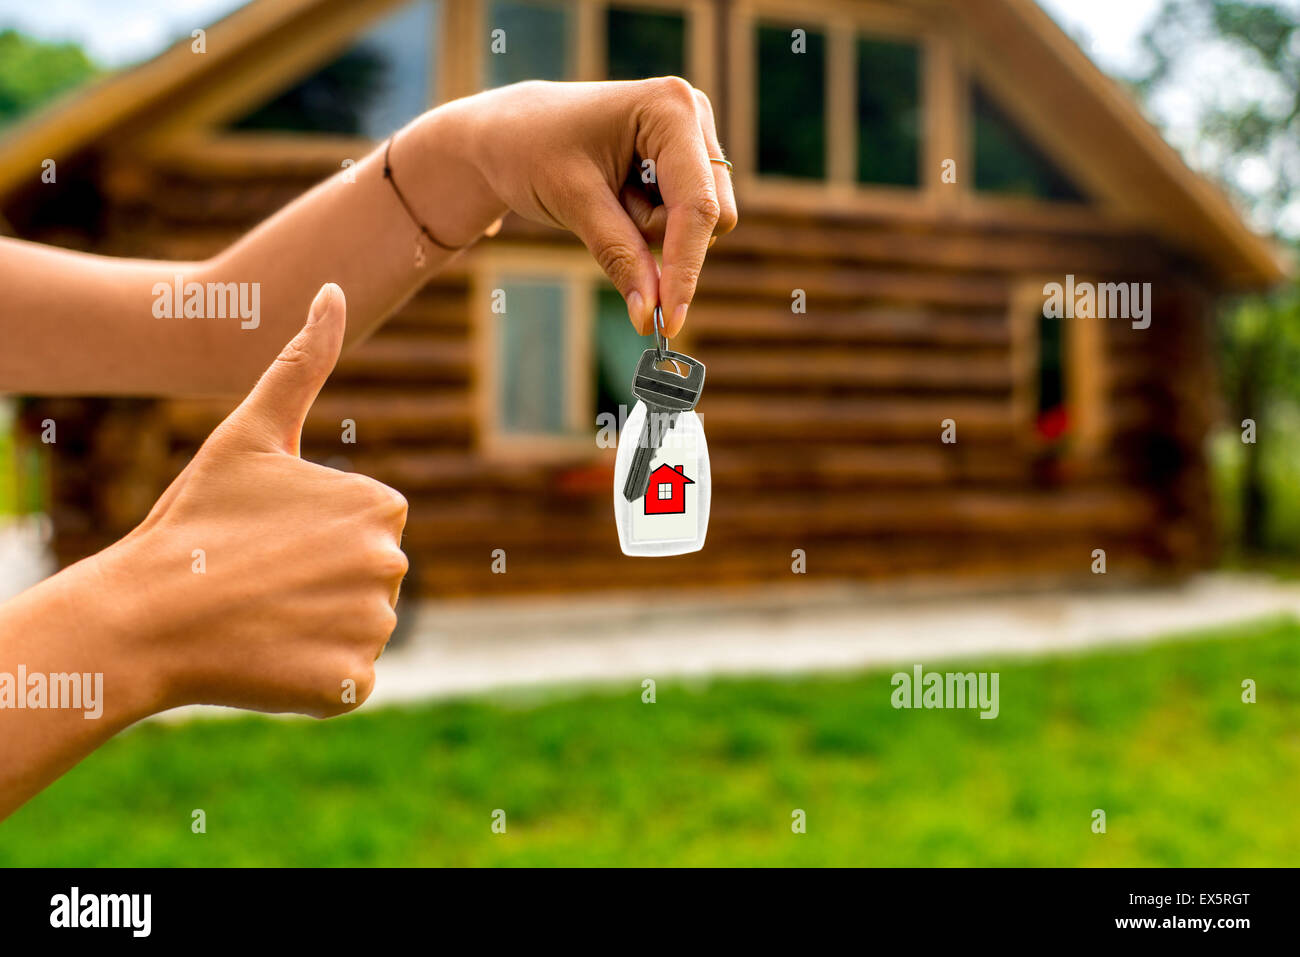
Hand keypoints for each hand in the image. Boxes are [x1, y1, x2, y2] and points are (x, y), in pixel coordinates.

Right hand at [99, 283, 408, 716]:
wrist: (144, 615)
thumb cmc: (195, 519)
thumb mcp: (250, 432)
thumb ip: (303, 361)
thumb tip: (331, 287)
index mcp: (380, 503)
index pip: (369, 524)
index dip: (314, 534)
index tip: (268, 538)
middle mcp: (393, 562)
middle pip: (366, 575)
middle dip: (319, 580)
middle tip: (258, 580)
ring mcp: (374, 626)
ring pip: (357, 626)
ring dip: (316, 626)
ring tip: (260, 616)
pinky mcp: (352, 682)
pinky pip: (346, 677)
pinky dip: (314, 675)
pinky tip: (269, 657)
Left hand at [426, 78, 738, 334]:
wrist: (511, 133)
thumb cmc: (532, 151)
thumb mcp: (573, 203)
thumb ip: (619, 255)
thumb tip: (650, 316)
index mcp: (671, 108)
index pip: (698, 206)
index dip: (686, 267)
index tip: (670, 322)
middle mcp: (694, 116)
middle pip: (711, 217)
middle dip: (658, 236)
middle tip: (605, 214)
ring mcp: (694, 138)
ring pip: (702, 224)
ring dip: (651, 230)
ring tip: (608, 198)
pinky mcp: (687, 161)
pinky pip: (686, 220)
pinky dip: (650, 224)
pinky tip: (620, 197)